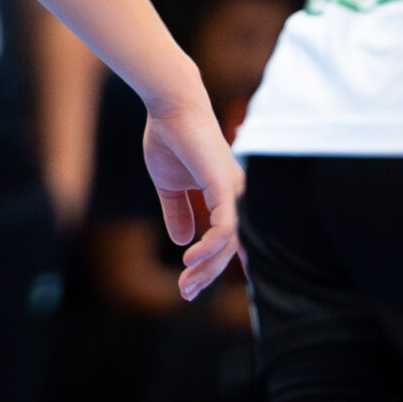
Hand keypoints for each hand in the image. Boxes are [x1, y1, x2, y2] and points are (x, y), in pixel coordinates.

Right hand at [139, 79, 245, 302]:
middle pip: (230, 248)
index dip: (220, 264)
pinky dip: (209, 247)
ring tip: (185, 284)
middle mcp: (234, 196)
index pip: (230, 238)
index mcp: (223, 195)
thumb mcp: (168, 185)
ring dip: (207, 268)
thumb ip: (176, 212)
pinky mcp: (223, 186)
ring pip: (229, 243)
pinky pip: (225, 227)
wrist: (169, 108)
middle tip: (186, 294)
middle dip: (208, 275)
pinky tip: (189, 258)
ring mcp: (232, 191)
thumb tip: (180, 242)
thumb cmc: (170, 139)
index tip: (199, 287)